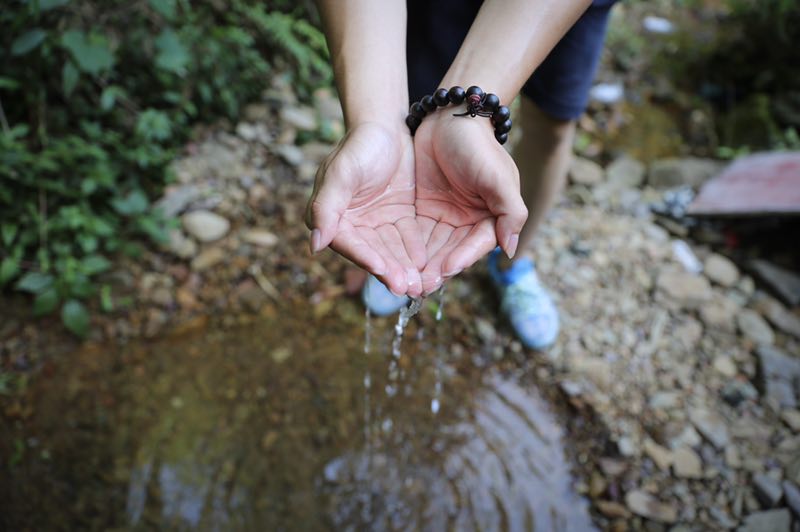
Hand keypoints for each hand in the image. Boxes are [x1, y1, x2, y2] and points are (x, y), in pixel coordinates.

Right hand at [305, 122, 426, 296]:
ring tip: (419, 284)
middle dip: (390, 271)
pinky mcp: (399, 219)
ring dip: (404, 268)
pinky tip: (429, 264)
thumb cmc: (359, 144)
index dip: (365, 258)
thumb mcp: (342, 171)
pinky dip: (416, 252)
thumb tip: (316, 245)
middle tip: (406, 287)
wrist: (386, 124)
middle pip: (372, 253)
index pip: (349, 244)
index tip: (382, 269)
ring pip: (392, 251)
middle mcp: (353, 226)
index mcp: (332, 217)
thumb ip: (327, 207)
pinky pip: (408, 240)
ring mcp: (377, 224)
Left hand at [414, 113, 527, 294]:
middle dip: (437, 270)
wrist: (449, 117)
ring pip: (433, 248)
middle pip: (452, 252)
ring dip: (421, 265)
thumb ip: (510, 213)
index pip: (476, 245)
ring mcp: (445, 216)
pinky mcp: (424, 210)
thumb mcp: (498, 178)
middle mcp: (469, 222)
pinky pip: (416, 234)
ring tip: (407, 281)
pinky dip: (409, 249)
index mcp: (491, 217)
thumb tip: (511, 249)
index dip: (461, 258)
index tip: (446, 270)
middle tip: (421, 286)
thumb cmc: (478, 146)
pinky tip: (396, 262)